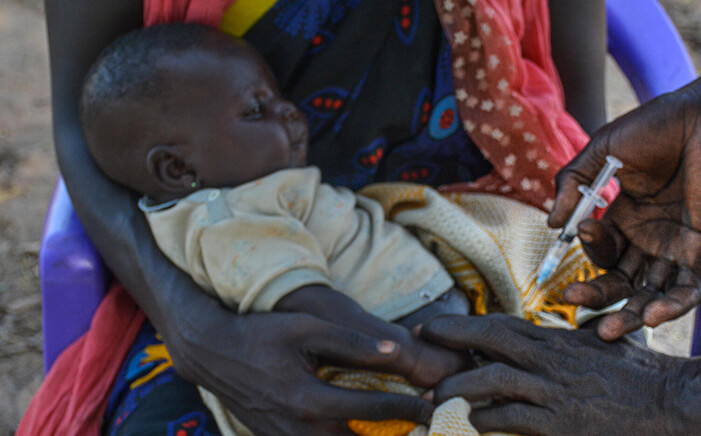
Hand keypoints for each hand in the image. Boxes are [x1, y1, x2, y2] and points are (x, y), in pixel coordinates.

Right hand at [163, 286, 434, 434]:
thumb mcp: (305, 328)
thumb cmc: (262, 335)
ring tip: (404, 432)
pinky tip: (367, 432)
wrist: (214, 354)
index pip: (374, 409)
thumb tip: (396, 352)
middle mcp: (301, 431)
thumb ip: (351, 342)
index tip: (434, 402)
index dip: (410, 407)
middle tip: (429, 426)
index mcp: (310, 400)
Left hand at [421, 314, 688, 434]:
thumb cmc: (639, 373)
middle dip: (450, 341)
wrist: (674, 403)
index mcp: (556, 339)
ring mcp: (554, 392)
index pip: (499, 325)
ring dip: (460, 388)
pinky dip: (488, 420)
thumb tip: (541, 339)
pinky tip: (474, 423)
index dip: (462, 325)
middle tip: (420, 348)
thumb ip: (565, 341)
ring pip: (492, 382)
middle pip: (489, 342)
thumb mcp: (598, 345)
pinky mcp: (561, 424)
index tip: (432, 326)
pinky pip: (513, 420)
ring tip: (437, 397)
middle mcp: (550, 360)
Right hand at [549, 89, 700, 339]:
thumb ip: (572, 185)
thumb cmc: (654, 127)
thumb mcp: (601, 153)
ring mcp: (677, 245)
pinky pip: (691, 288)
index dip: (587, 248)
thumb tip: (552, 226)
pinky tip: (653, 316)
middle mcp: (649, 237)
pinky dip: (674, 306)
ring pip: (652, 293)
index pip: (600, 250)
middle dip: (598, 295)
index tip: (580, 230)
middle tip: (574, 301)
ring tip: (608, 332)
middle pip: (621, 280)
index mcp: (625, 217)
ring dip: (631, 315)